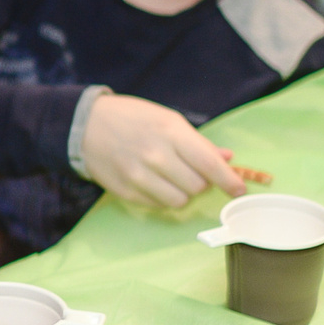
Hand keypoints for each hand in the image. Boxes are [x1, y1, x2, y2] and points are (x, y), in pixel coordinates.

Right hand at [78, 92, 246, 209]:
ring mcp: (139, 176)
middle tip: (194, 173)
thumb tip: (227, 159)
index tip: (239, 189)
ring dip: (184, 193)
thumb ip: (198, 142)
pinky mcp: (126, 192)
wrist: (85, 125)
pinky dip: (164, 197)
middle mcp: (155, 156)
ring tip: (175, 180)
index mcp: (170, 132)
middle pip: (197, 186)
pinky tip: (156, 183)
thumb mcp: (167, 119)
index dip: (229, 180)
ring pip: (180, 201)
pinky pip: (159, 205)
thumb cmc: (132, 118)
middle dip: (203, 183)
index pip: (209, 164)